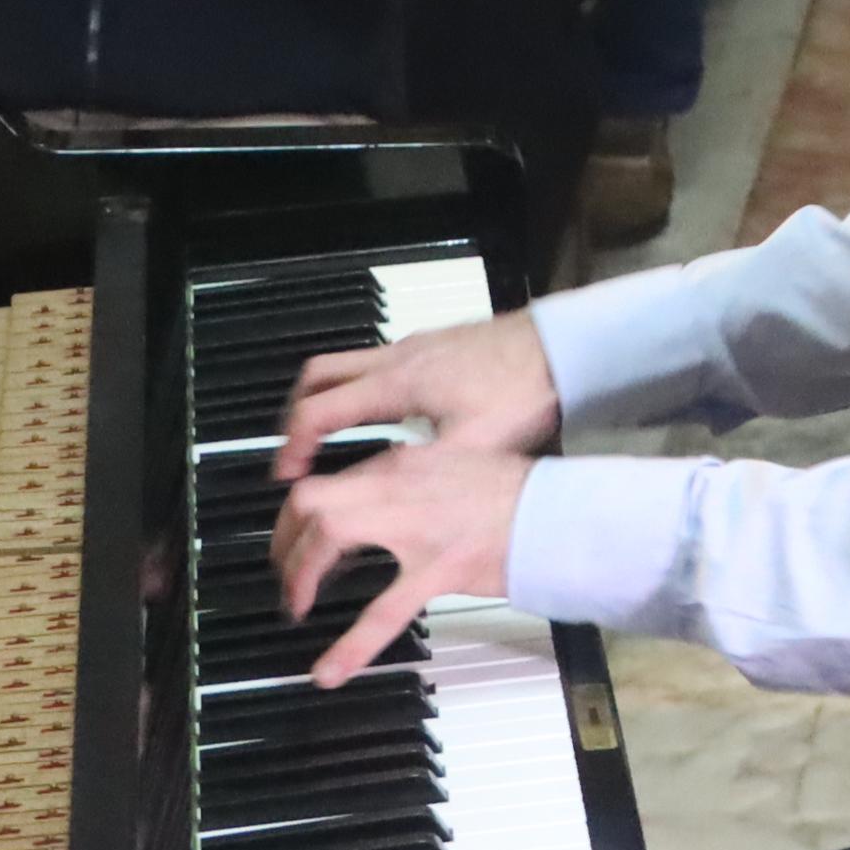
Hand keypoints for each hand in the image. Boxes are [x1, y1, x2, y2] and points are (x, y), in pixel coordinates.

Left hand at [275, 442, 535, 686]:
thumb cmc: (520, 494)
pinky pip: (382, 611)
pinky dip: (349, 644)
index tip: (297, 534)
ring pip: (330, 535)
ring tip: (295, 606)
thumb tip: (389, 488)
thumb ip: (417, 477)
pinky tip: (330, 669)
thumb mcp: (458, 466)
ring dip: (301, 574)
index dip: (301, 511)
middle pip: (311, 499)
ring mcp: (417, 528)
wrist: (558, 512)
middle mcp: (401, 486)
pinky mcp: (438, 569)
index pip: (332, 480)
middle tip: (283, 571)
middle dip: (285, 539)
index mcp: (405, 464)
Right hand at [276, 307, 563, 472]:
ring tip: (328, 438)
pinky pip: (379, 363)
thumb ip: (429, 474)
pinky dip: (362, 390)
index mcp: (398, 383)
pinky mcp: (438, 347)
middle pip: (318, 375)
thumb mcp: (476, 445)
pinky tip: (384, 418)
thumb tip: (392, 504)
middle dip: (296, 414)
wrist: (565, 346)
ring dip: (329, 398)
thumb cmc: (527, 388)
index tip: (285, 476)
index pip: (319, 410)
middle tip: (292, 451)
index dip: (293, 447)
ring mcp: (418, 347)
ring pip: (348, 364)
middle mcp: (401, 358)